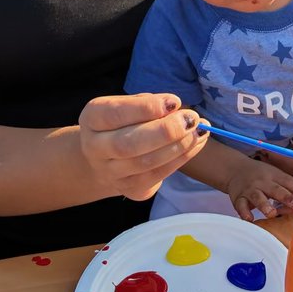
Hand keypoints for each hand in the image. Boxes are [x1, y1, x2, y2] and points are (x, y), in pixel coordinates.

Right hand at [78, 93, 208, 201]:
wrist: (107, 158)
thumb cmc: (124, 122)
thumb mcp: (128, 105)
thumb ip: (148, 104)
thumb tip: (176, 107)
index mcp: (92, 119)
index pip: (115, 114)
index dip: (146, 108)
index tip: (175, 102)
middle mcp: (94, 148)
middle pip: (128, 144)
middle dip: (165, 131)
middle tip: (191, 118)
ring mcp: (111, 173)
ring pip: (146, 163)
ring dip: (178, 146)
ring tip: (200, 130)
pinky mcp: (130, 189)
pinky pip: (158, 176)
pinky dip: (181, 159)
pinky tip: (196, 144)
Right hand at [226, 157, 292, 222]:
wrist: (235, 169)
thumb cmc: (262, 175)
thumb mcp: (276, 176)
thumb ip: (290, 187)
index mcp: (274, 175)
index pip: (288, 181)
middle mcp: (263, 182)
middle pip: (275, 189)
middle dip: (286, 197)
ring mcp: (250, 190)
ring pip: (257, 197)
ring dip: (265, 205)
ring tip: (272, 214)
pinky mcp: (239, 198)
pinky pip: (241, 206)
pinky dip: (244, 212)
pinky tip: (249, 219)